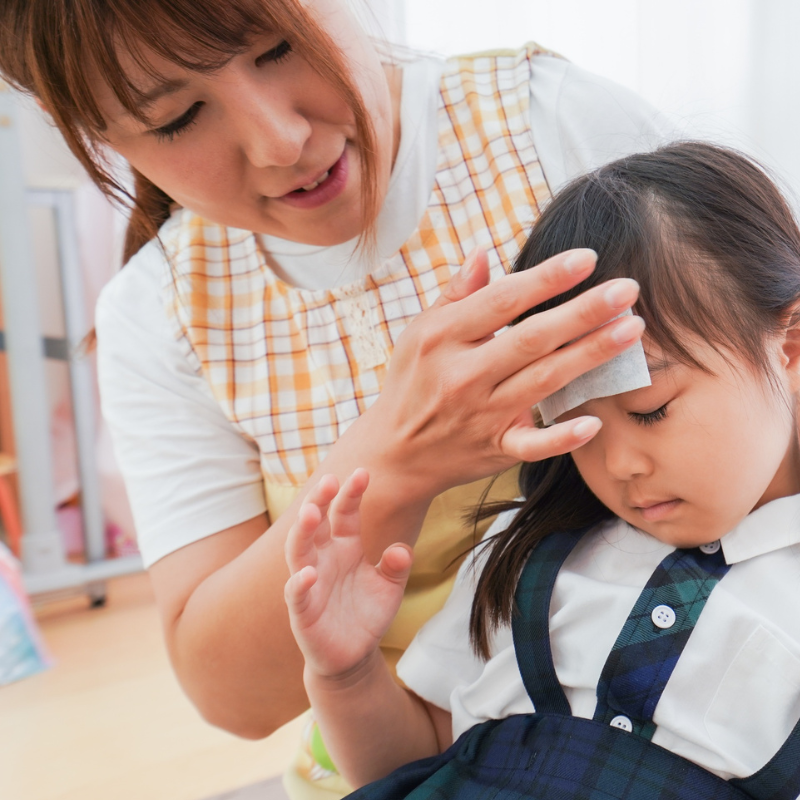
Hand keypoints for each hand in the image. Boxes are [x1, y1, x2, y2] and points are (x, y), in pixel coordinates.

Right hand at [284, 469, 412, 678]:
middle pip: (316, 524)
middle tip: (328, 481)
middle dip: (319, 501)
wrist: (353, 656)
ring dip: (302, 531)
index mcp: (344, 547)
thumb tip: (400, 550)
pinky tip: (308, 573)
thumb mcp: (390, 588)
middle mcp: (324, 559)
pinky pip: (297, 594)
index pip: (344, 514)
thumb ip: (397, 566)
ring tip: (311, 513)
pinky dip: (300, 583)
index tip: (363, 473)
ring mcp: (310, 583)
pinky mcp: (303, 611)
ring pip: (298, 551)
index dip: (351, 494)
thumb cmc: (367, 614)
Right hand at [359, 247, 642, 497]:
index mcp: (442, 337)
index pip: (502, 300)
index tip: (587, 259)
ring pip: (543, 381)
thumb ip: (456, 294)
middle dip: (582, 313)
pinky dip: (560, 437)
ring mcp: (480, 414)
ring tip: (632, 329)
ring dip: (589, 355)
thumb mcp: (421, 332)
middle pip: (531, 339)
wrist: (395, 452)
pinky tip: (594, 421)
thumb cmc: (412, 382)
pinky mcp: (494, 448)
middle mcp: (462, 374)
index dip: (547, 279)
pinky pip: (531, 446)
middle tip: (628, 289)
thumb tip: (484, 252)